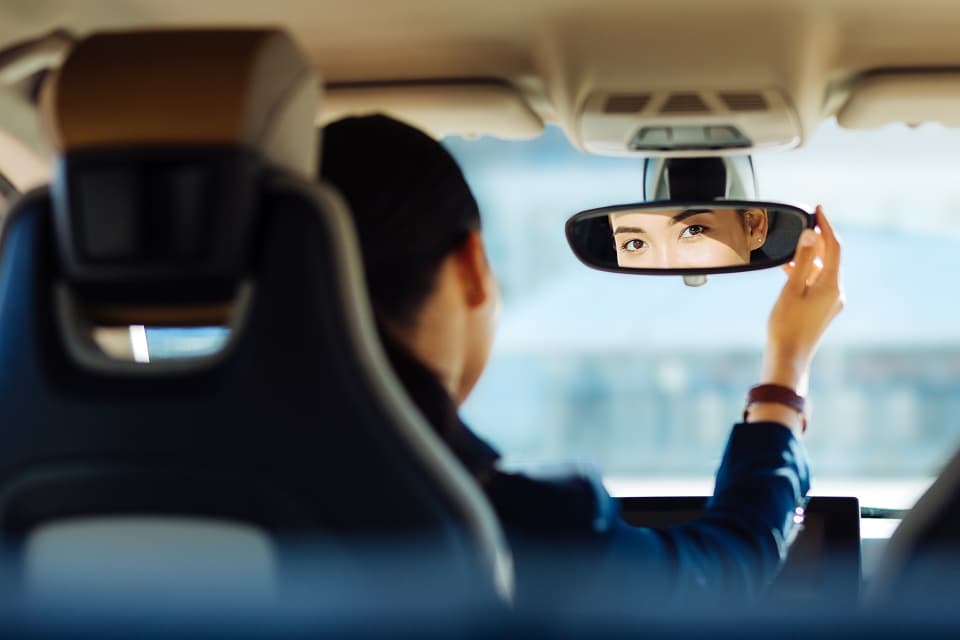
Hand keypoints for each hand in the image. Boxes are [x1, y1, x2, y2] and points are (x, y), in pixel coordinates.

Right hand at [762, 206, 843, 395]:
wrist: (789, 356)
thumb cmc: (787, 325)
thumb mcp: (792, 288)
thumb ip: (802, 261)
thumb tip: (810, 236)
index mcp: (832, 285)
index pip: (834, 247)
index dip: (826, 226)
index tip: (818, 209)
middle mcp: (836, 292)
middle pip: (830, 257)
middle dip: (817, 240)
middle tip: (803, 224)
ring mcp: (831, 302)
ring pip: (823, 270)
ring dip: (809, 257)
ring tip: (792, 248)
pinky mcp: (823, 309)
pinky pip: (818, 283)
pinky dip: (807, 272)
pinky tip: (790, 271)